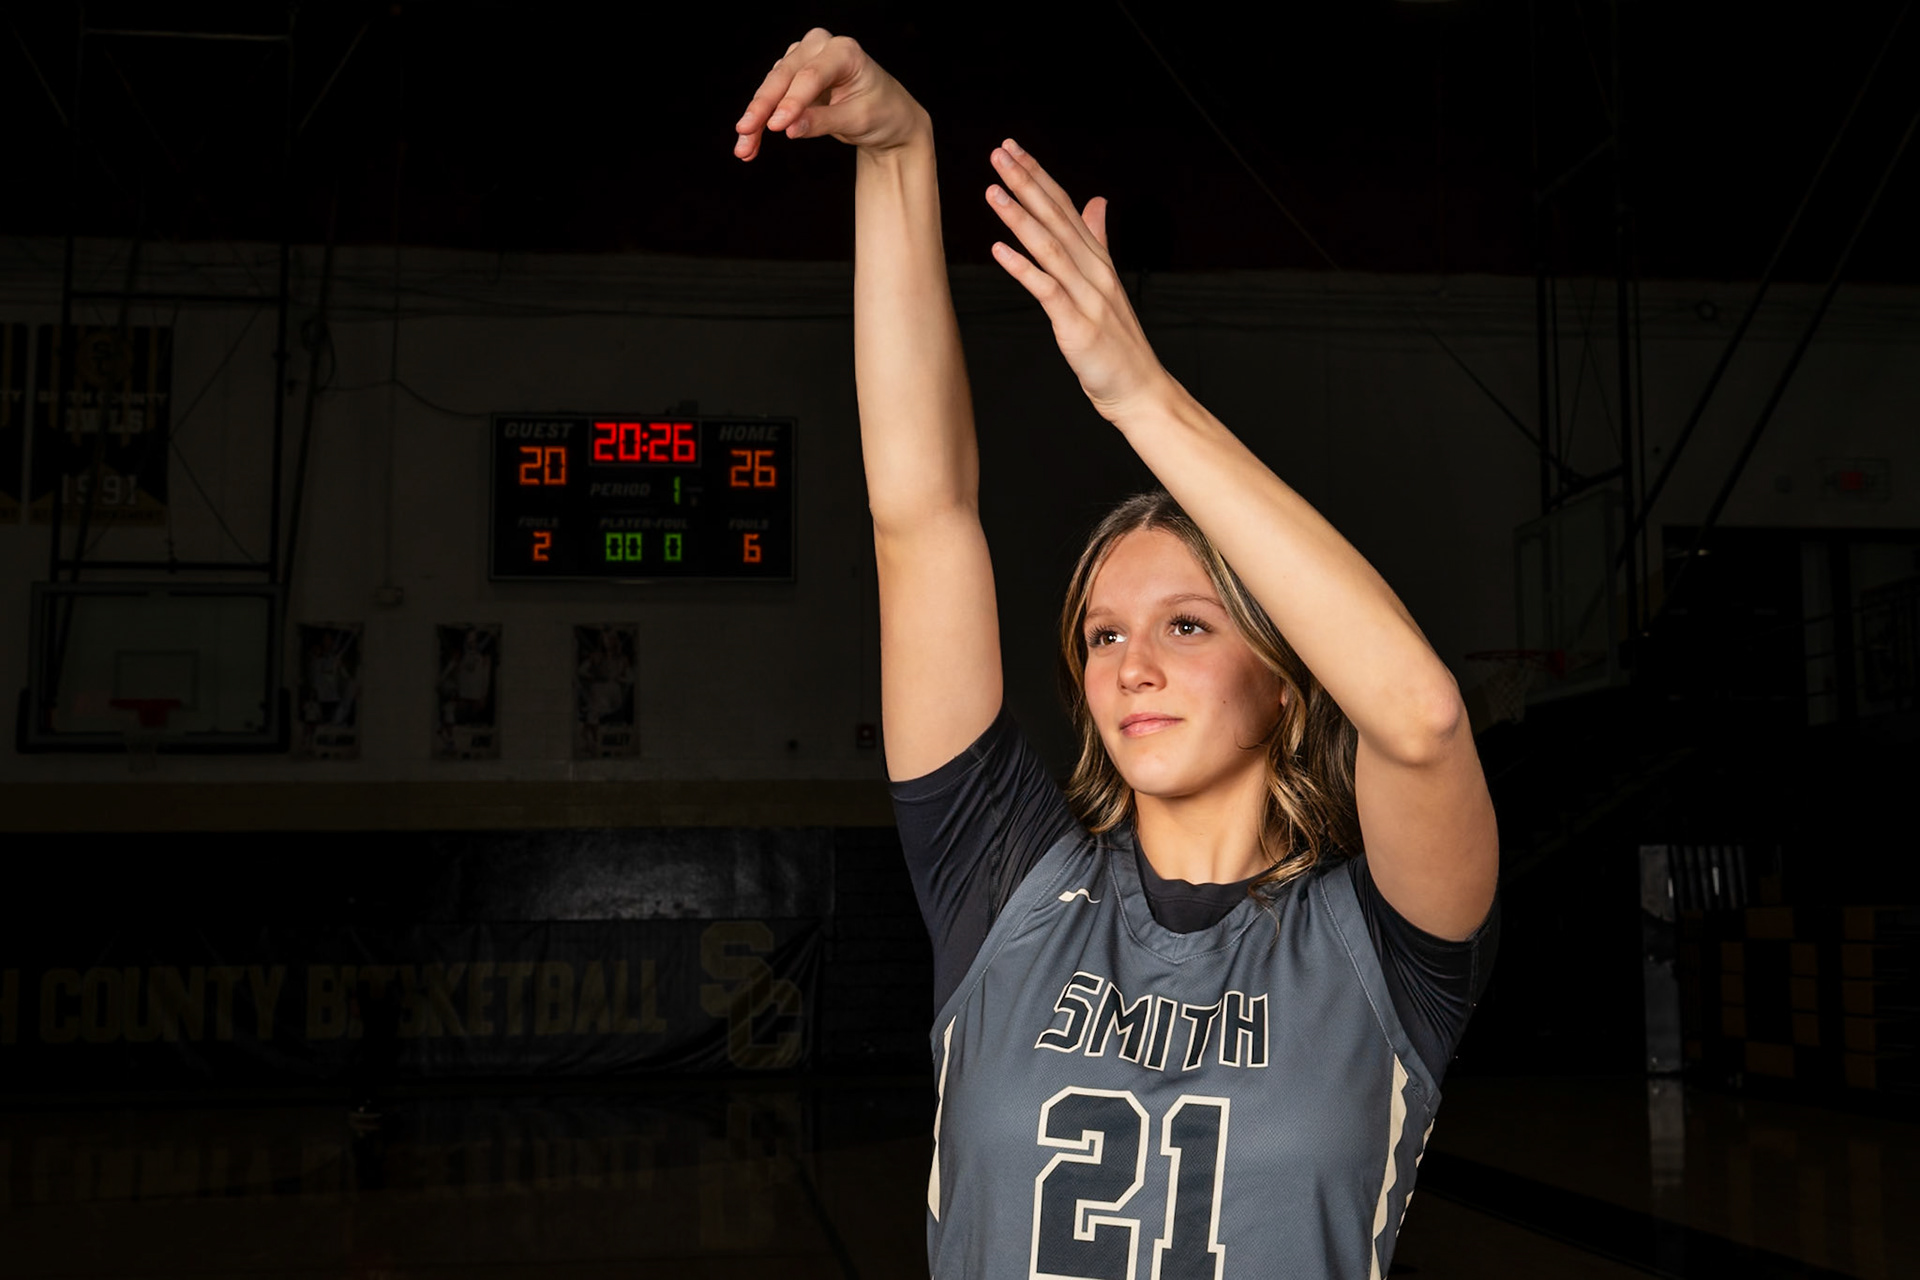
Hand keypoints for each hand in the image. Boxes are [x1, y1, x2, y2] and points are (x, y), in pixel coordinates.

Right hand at [733, 29, 927, 159]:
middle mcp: (820, 47)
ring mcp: (803, 58)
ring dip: (755, 119)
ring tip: (744, 149)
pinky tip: (750, 145)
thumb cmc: (881, 113)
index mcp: (844, 51)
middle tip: (744, 133)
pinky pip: (771, 98)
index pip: (810, 76)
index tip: (775, 127)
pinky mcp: (793, 76)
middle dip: (762, 108)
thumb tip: (789, 129)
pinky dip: (760, 122)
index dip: (791, 102)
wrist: (887, 117)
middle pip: (784, 77)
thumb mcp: (858, 120)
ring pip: (771, 87)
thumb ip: (823, 122)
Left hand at [985, 140, 1172, 422]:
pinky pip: (1047, 290)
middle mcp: (1094, 270)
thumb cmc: (1117, 341)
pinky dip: (1023, 268)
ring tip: (994, 192)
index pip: (1065, 206)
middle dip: (1026, 183)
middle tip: (1000, 154)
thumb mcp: (1107, 282)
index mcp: (1097, 258)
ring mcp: (1087, 296)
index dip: (1038, 175)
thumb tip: (1096, 201)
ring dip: (1020, 217)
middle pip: (1057, 217)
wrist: (1139, 388)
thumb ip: (1098, 238)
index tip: (1013, 149)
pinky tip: (999, 250)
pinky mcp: (1077, 325)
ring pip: (1050, 247)